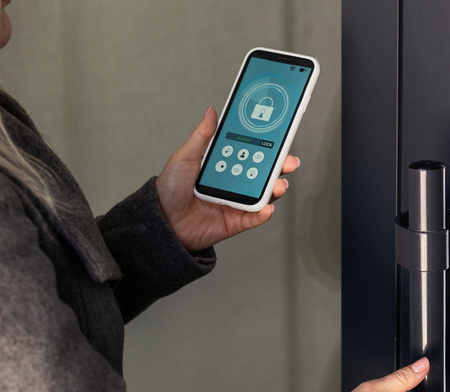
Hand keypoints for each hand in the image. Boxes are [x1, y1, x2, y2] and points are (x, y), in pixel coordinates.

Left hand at [155, 106, 299, 251]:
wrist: (161, 222)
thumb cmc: (169, 189)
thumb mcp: (185, 157)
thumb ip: (203, 136)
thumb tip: (211, 111)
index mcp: (224, 165)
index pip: (250, 152)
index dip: (267, 144)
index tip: (279, 135)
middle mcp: (233, 183)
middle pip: (263, 172)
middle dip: (280, 165)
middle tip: (289, 160)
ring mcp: (236, 202)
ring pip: (263, 194)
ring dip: (276, 187)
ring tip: (279, 183)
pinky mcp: (235, 222)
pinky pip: (254, 217)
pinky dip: (264, 213)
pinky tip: (267, 207)